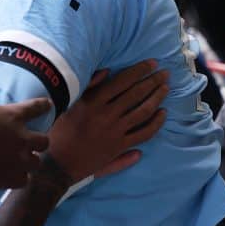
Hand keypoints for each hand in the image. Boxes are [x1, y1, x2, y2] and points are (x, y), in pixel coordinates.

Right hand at [0, 83, 49, 189]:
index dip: (43, 105)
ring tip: (21, 161)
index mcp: (13, 116)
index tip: (48, 105)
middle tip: (30, 142)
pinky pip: (23, 180)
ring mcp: (17, 160)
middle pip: (44, 141)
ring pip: (36, 162)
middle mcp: (21, 138)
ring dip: (30, 160)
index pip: (36, 107)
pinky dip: (19, 177)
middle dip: (39, 140)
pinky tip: (11, 175)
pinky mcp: (9, 179)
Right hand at [48, 61, 166, 181]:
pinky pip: (144, 133)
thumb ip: (88, 86)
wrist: (59, 162)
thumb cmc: (60, 130)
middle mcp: (107, 115)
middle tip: (165, 73)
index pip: (122, 81)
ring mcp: (116, 132)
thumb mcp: (68, 103)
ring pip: (144, 112)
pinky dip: (156, 123)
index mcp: (93, 102)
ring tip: (165, 88)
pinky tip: (163, 114)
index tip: (152, 63)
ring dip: (157, 98)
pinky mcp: (120, 146)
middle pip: (137, 94)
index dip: (139, 70)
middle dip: (153, 81)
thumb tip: (108, 70)